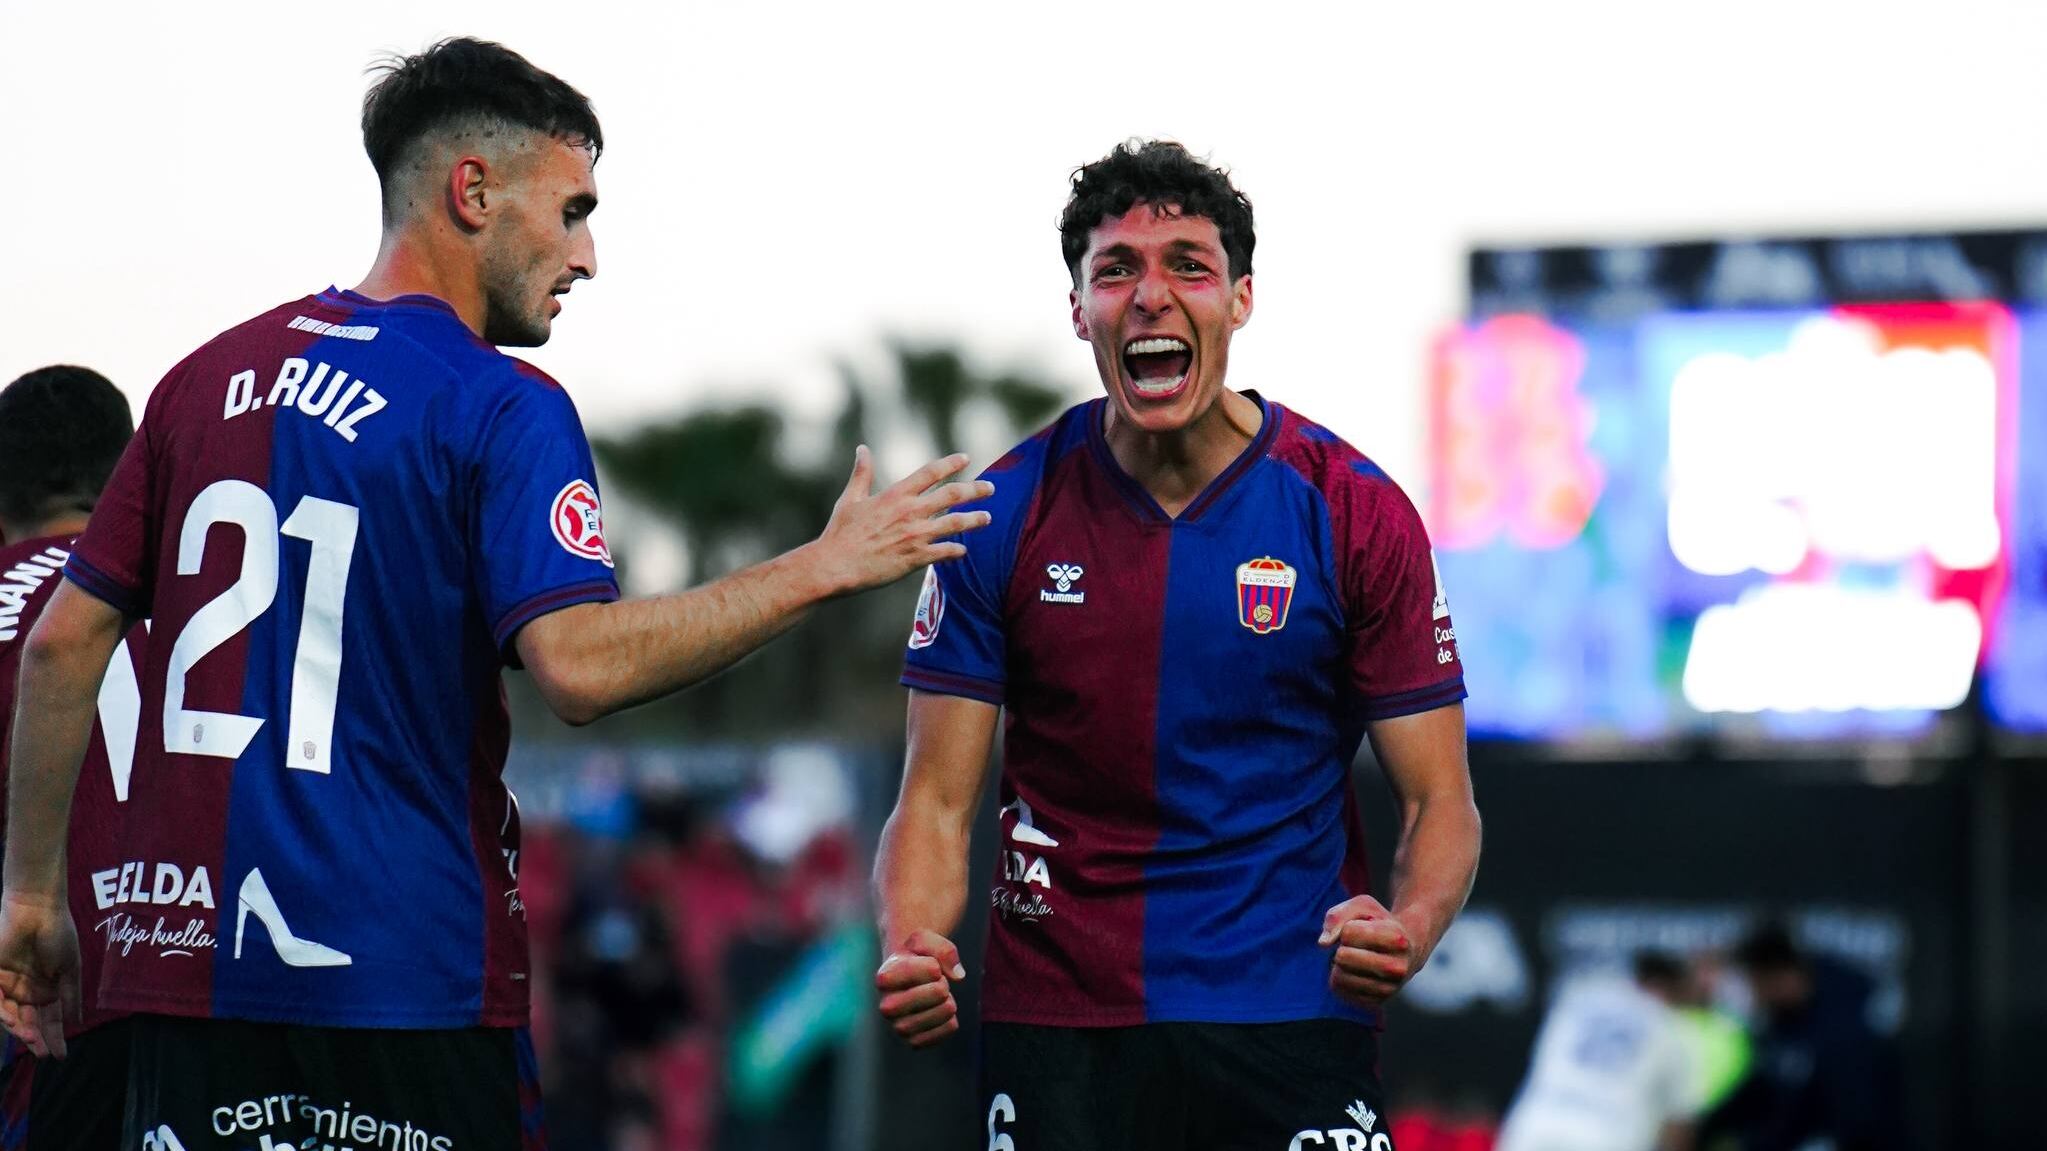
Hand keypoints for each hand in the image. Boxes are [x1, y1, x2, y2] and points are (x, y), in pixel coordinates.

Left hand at [0, 893, 80, 1057]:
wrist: (37, 910)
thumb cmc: (58, 934)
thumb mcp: (70, 968)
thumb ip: (71, 995)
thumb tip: (77, 1021)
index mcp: (47, 990)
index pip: (50, 1019)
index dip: (55, 1037)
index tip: (60, 1055)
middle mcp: (27, 992)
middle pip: (30, 1022)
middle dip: (36, 1039)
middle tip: (42, 1054)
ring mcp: (9, 986)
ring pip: (12, 1016)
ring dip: (20, 1029)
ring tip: (32, 1038)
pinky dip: (3, 1013)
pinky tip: (15, 1022)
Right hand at [809, 448, 993, 596]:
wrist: (836, 565)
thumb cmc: (840, 533)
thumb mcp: (851, 498)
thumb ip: (862, 473)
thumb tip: (862, 449)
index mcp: (896, 494)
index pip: (931, 472)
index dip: (951, 463)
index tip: (966, 458)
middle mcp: (911, 512)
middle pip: (952, 494)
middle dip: (975, 489)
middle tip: (990, 488)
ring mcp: (916, 535)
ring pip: (956, 523)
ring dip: (975, 519)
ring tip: (988, 518)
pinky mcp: (916, 558)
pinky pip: (946, 552)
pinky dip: (957, 550)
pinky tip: (963, 550)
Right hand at [875, 929, 965, 1048]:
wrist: (910, 977)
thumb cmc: (917, 956)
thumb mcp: (925, 939)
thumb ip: (943, 949)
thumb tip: (958, 976)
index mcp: (884, 977)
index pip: (919, 970)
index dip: (933, 965)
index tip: (929, 965)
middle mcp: (886, 1006)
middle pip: (933, 994)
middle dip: (941, 984)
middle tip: (937, 982)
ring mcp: (899, 1027)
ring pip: (940, 1014)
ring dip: (948, 1002)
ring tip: (939, 996)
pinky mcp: (914, 1041)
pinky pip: (946, 1031)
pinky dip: (950, 1020)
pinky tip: (940, 1011)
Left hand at [1318, 894, 1413, 1010]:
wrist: (1407, 950)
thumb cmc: (1380, 924)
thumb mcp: (1363, 907)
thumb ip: (1338, 915)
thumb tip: (1323, 944)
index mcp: (1397, 939)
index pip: (1349, 933)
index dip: (1347, 927)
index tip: (1361, 929)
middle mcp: (1397, 967)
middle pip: (1343, 957)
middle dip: (1341, 947)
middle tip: (1354, 946)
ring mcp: (1389, 988)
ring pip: (1340, 976)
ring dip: (1338, 964)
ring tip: (1354, 958)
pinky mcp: (1377, 1002)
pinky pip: (1341, 991)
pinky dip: (1339, 978)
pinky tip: (1354, 972)